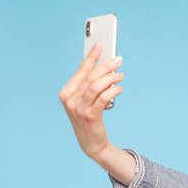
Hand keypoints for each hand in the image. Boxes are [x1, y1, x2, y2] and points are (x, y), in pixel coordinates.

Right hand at [58, 42, 124, 158]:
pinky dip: (112, 91)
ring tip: (121, 75)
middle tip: (118, 60)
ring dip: (111, 78)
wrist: (91, 142)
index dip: (91, 57)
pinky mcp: (90, 116)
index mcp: (66, 93)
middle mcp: (70, 100)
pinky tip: (119, 88)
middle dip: (105, 66)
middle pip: (90, 77)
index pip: (81, 71)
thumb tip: (99, 64)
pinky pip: (103, 98)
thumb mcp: (84, 100)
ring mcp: (78, 109)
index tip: (100, 45)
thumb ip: (88, 84)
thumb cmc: (89, 118)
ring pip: (96, 86)